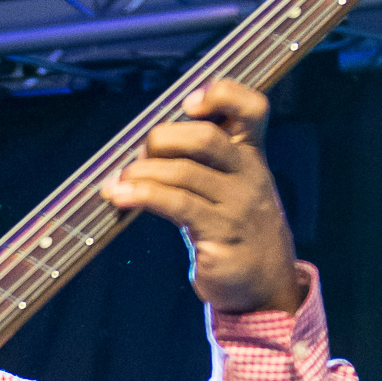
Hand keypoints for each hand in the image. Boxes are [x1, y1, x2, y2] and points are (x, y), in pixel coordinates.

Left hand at [101, 78, 303, 315]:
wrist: (265, 286)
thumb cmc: (234, 231)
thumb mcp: (228, 189)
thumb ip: (199, 164)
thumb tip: (142, 150)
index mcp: (252, 154)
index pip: (252, 108)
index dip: (222, 94)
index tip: (188, 102)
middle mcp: (250, 174)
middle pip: (205, 137)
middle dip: (161, 140)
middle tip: (136, 158)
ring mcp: (237, 204)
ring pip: (184, 172)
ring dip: (141, 173)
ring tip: (116, 183)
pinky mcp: (222, 233)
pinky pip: (177, 204)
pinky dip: (142, 196)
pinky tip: (120, 197)